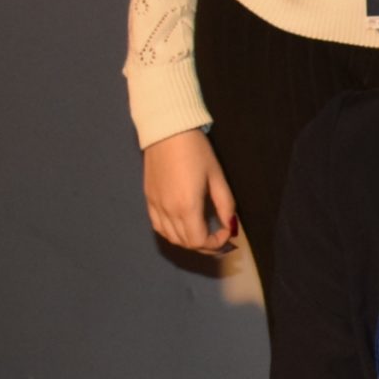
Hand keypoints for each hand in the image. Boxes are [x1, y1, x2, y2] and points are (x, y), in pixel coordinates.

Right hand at [143, 128, 236, 253]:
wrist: (167, 132)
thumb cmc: (196, 151)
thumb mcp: (217, 177)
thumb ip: (225, 204)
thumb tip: (231, 226)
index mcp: (187, 207)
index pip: (199, 241)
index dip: (216, 243)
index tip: (227, 231)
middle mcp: (168, 211)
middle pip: (185, 243)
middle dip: (205, 245)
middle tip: (219, 236)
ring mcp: (155, 206)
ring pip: (170, 238)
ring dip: (188, 241)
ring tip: (203, 233)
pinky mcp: (148, 199)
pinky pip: (158, 226)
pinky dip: (172, 233)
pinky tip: (183, 226)